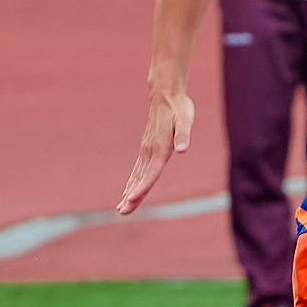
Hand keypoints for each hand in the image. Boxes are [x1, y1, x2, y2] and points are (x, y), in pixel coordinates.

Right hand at [117, 90, 194, 213]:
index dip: (143, 188)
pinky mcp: (146, 148)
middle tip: (122, 212)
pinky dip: (132, 182)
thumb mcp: (185, 119)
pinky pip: (138, 170)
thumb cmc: (179, 107)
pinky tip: (127, 192)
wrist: (166, 95)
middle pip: (141, 179)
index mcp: (160, 148)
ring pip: (137, 176)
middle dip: (132, 196)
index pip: (151, 173)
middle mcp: (150, 151)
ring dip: (129, 193)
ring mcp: (146, 150)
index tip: (132, 200)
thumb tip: (182, 150)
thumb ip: (183, 135)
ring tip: (121, 209)